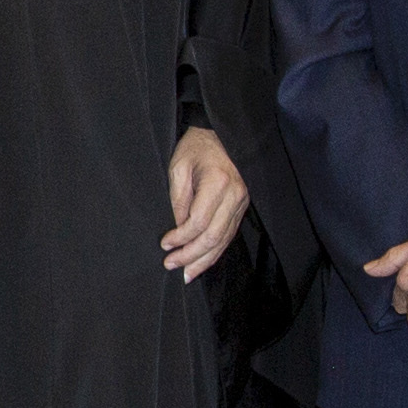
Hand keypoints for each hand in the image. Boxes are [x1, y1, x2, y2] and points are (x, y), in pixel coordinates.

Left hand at [160, 125, 246, 281]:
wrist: (220, 134)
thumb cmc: (196, 148)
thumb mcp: (178, 168)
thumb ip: (178, 200)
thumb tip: (178, 228)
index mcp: (218, 183)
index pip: (198, 222)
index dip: (181, 237)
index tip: (165, 244)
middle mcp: (235, 196)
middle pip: (213, 237)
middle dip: (191, 255)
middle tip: (171, 265)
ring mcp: (242, 202)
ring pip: (223, 240)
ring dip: (204, 260)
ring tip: (186, 274)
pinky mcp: (242, 207)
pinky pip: (229, 235)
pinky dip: (215, 251)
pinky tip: (202, 262)